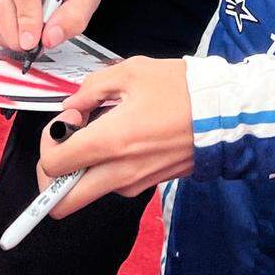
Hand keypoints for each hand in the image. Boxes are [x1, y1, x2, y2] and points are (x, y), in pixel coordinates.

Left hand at [38, 58, 194, 207]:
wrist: (226, 114)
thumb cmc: (180, 89)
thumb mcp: (131, 71)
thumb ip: (91, 88)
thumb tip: (72, 107)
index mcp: (110, 143)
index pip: (52, 166)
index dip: (48, 142)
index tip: (69, 119)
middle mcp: (118, 173)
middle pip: (61, 203)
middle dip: (52, 177)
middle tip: (69, 144)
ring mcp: (134, 185)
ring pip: (88, 192)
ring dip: (83, 168)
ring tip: (107, 130)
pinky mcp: (148, 186)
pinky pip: (113, 184)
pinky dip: (107, 166)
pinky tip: (128, 135)